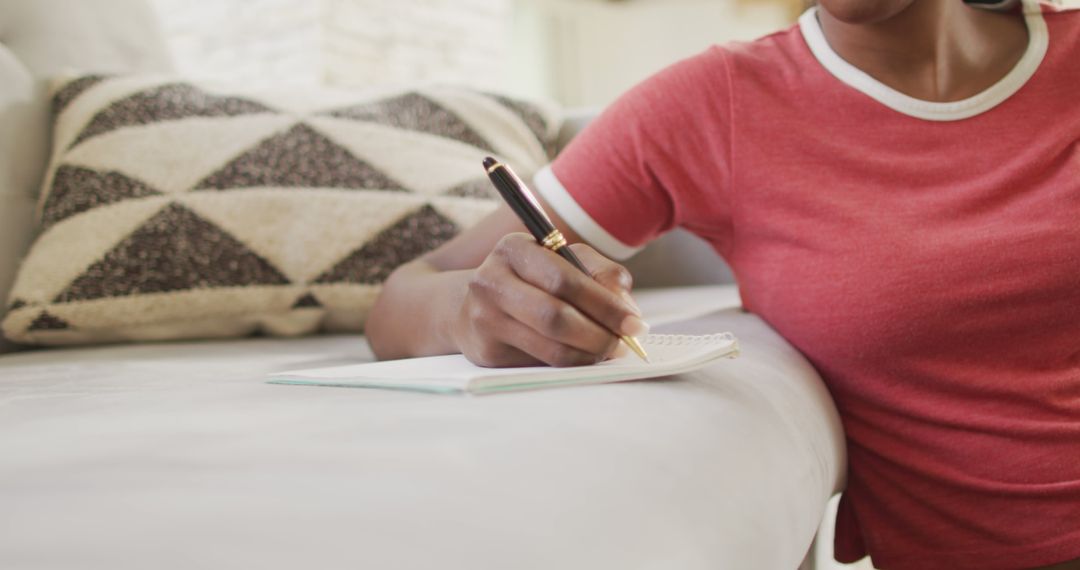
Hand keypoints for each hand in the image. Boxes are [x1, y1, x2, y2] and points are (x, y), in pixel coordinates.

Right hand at [454, 233, 648, 366]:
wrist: (472, 306)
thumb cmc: (531, 280)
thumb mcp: (564, 261)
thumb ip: (601, 274)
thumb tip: (627, 309)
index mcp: (514, 249)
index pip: (565, 279)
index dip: (605, 304)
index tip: (635, 323)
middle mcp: (491, 281)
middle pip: (555, 317)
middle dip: (600, 334)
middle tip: (624, 345)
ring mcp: (484, 319)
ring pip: (550, 347)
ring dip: (589, 354)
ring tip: (609, 351)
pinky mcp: (486, 351)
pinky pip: (540, 364)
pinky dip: (571, 364)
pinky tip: (584, 357)